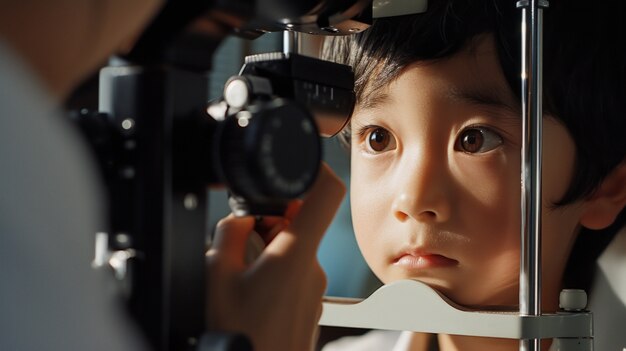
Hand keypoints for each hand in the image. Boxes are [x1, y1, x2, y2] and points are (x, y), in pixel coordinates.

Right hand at [206, 163, 345, 350]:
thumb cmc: (240, 336)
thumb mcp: (217, 275)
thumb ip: (230, 233)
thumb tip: (242, 217)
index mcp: (296, 254)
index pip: (327, 193)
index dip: (314, 169)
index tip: (295, 166)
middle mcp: (314, 268)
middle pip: (299, 222)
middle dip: (267, 224)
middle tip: (239, 247)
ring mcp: (314, 289)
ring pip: (293, 249)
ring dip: (266, 252)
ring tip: (240, 280)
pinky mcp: (309, 305)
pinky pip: (293, 273)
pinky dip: (272, 273)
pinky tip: (249, 296)